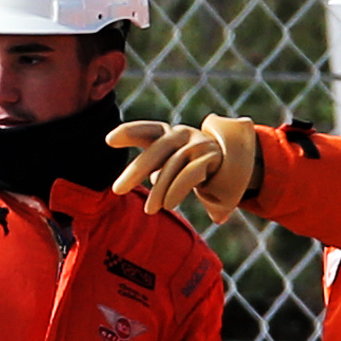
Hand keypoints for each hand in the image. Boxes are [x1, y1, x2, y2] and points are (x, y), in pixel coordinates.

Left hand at [110, 115, 272, 229]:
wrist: (232, 164)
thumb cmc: (191, 164)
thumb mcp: (170, 163)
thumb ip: (152, 167)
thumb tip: (130, 183)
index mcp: (167, 133)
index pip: (146, 130)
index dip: (128, 132)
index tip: (108, 141)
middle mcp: (181, 134)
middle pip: (156, 150)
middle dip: (135, 170)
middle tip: (117, 190)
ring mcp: (197, 144)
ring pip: (172, 166)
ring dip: (159, 190)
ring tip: (150, 210)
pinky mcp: (210, 158)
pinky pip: (190, 174)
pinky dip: (177, 190)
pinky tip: (168, 204)